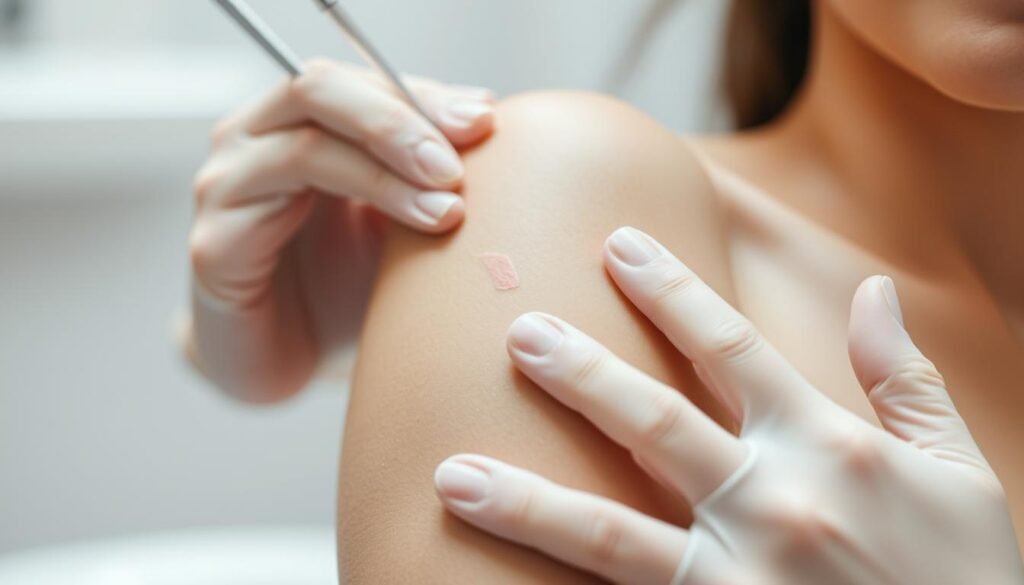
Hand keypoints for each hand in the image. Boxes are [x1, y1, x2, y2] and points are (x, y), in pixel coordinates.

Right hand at [186, 59, 494, 398]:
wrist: (291, 364)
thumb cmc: (344, 287)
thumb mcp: (399, 220)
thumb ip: (426, 170)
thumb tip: (484, 117)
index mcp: (297, 123)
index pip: (360, 81)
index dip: (424, 94)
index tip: (485, 119)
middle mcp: (253, 139)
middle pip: (321, 86)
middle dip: (401, 119)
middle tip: (457, 164)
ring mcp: (225, 185)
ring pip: (305, 141)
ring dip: (386, 167)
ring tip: (447, 207)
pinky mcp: (214, 242)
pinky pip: (277, 200)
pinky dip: (352, 201)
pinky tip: (406, 232)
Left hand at [434, 227, 1023, 583]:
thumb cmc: (965, 574)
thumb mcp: (954, 469)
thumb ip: (904, 379)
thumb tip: (873, 292)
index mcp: (828, 446)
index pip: (730, 347)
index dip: (668, 291)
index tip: (616, 246)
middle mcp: (775, 504)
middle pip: (653, 422)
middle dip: (580, 374)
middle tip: (514, 333)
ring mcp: (740, 577)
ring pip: (611, 531)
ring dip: (528, 500)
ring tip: (453, 475)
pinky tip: (497, 583)